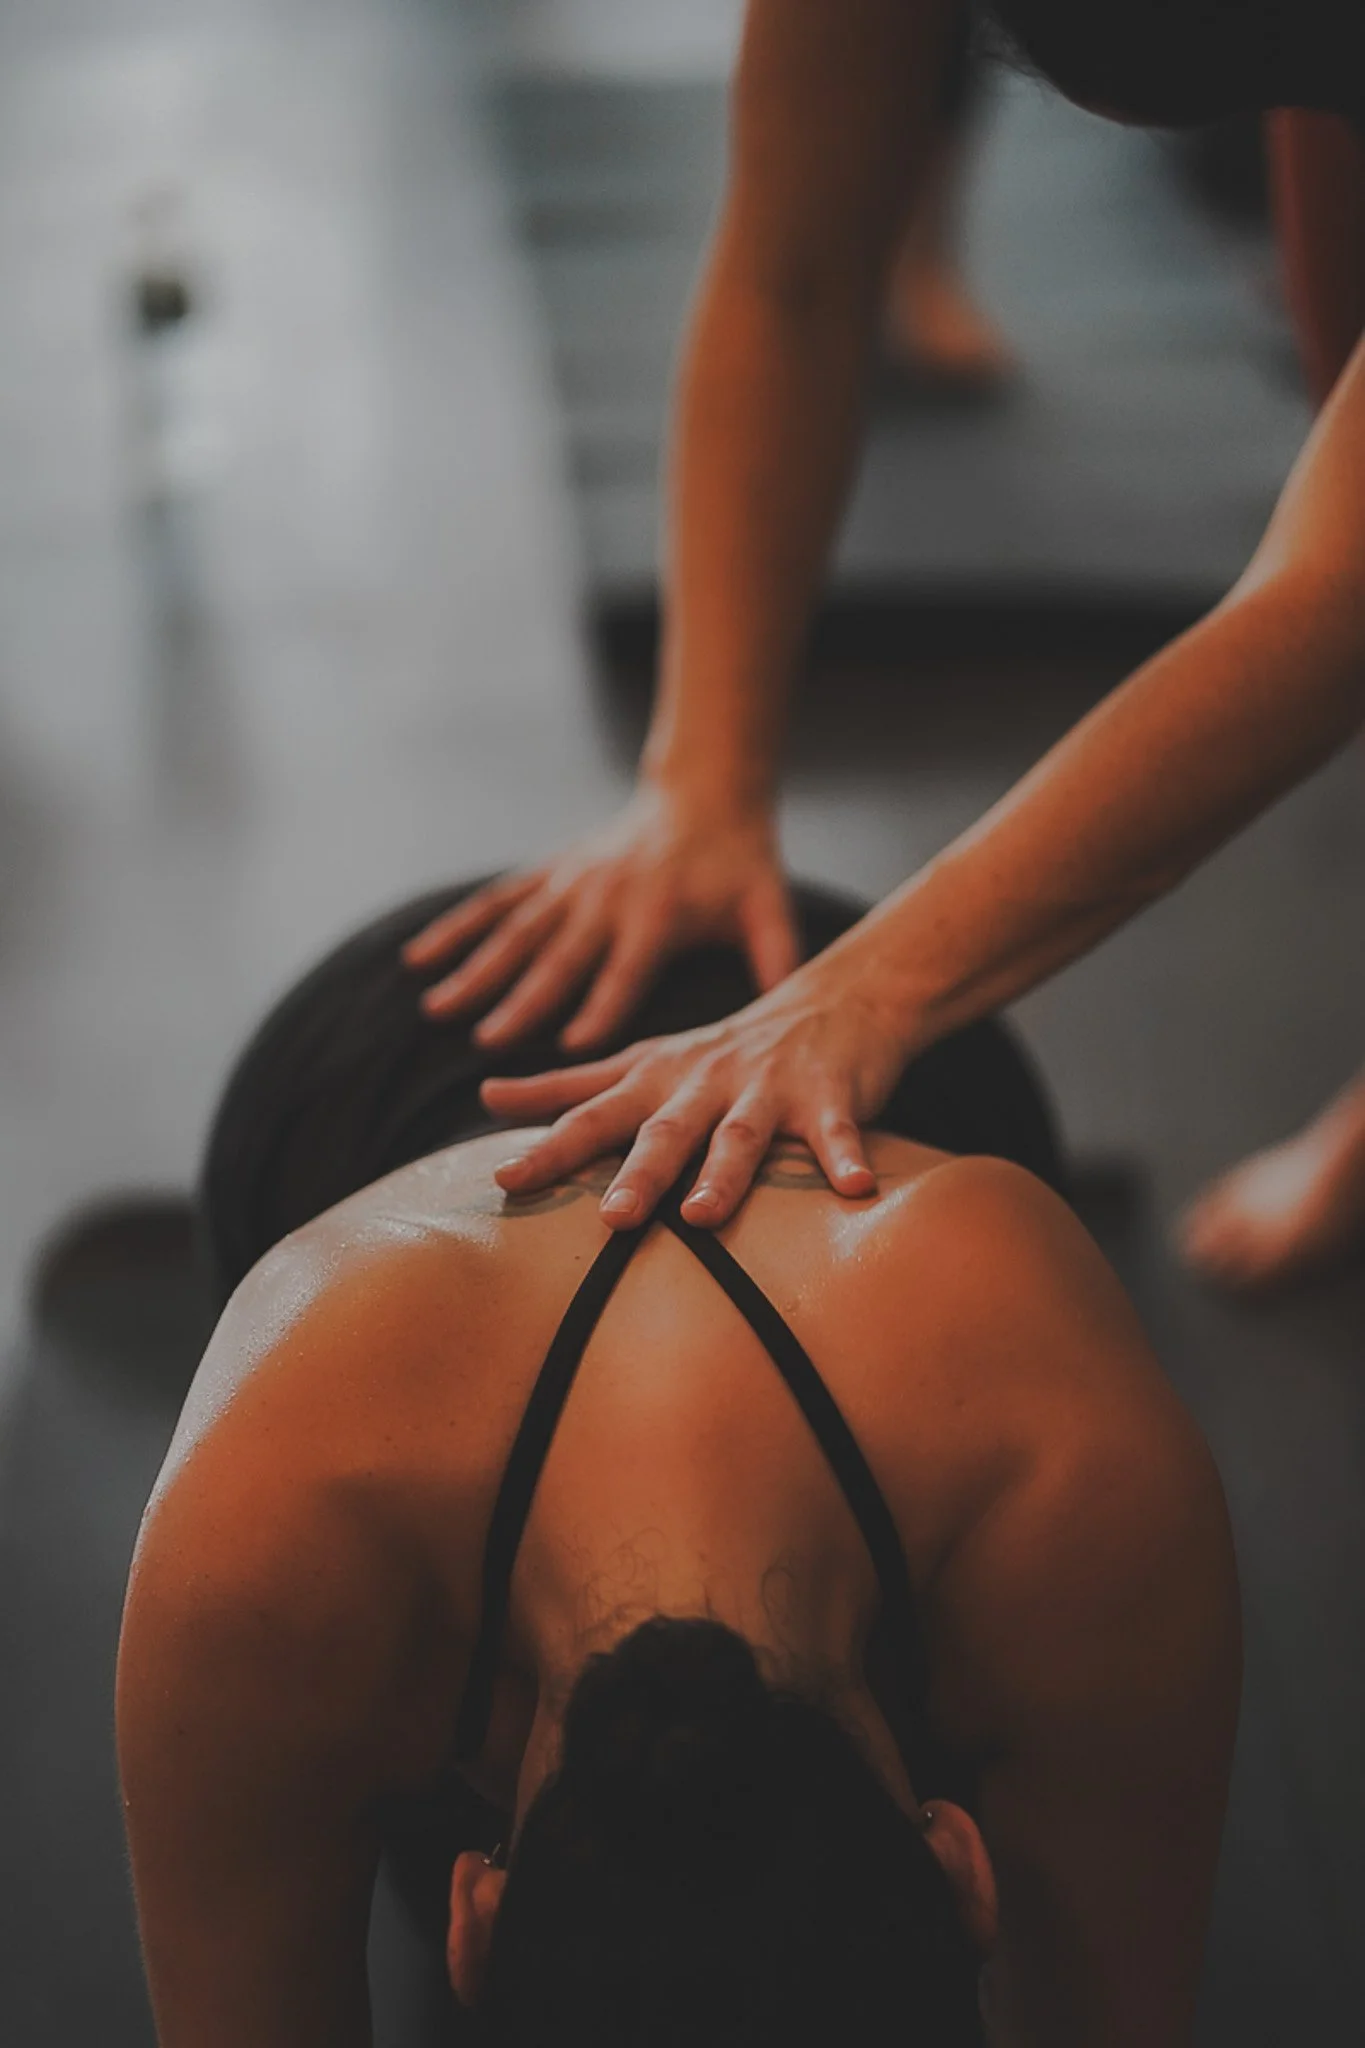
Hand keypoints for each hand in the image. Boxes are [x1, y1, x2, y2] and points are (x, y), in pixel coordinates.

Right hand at [402, 785, 797, 1050]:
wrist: (703, 792)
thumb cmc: (740, 864)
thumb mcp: (767, 908)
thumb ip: (777, 959)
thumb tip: (794, 1016)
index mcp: (659, 913)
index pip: (628, 967)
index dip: (602, 1004)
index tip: (572, 1047)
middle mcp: (607, 897)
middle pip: (561, 956)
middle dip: (525, 1000)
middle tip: (491, 1043)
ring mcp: (572, 882)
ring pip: (517, 932)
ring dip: (476, 970)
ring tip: (437, 1010)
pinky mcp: (550, 872)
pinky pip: (497, 903)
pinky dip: (456, 929)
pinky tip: (419, 960)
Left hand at [480, 935, 914, 1228]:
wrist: (833, 999)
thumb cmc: (725, 1048)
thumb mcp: (641, 1060)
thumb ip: (566, 1085)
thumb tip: (486, 1094)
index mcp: (657, 1080)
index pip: (592, 1116)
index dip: (549, 1147)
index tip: (504, 1179)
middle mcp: (706, 1084)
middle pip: (666, 1131)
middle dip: (638, 1174)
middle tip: (612, 1219)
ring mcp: (768, 1089)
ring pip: (742, 1135)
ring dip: (724, 1174)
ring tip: (704, 1216)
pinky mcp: (829, 1096)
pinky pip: (836, 1132)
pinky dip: (845, 1157)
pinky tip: (857, 1188)